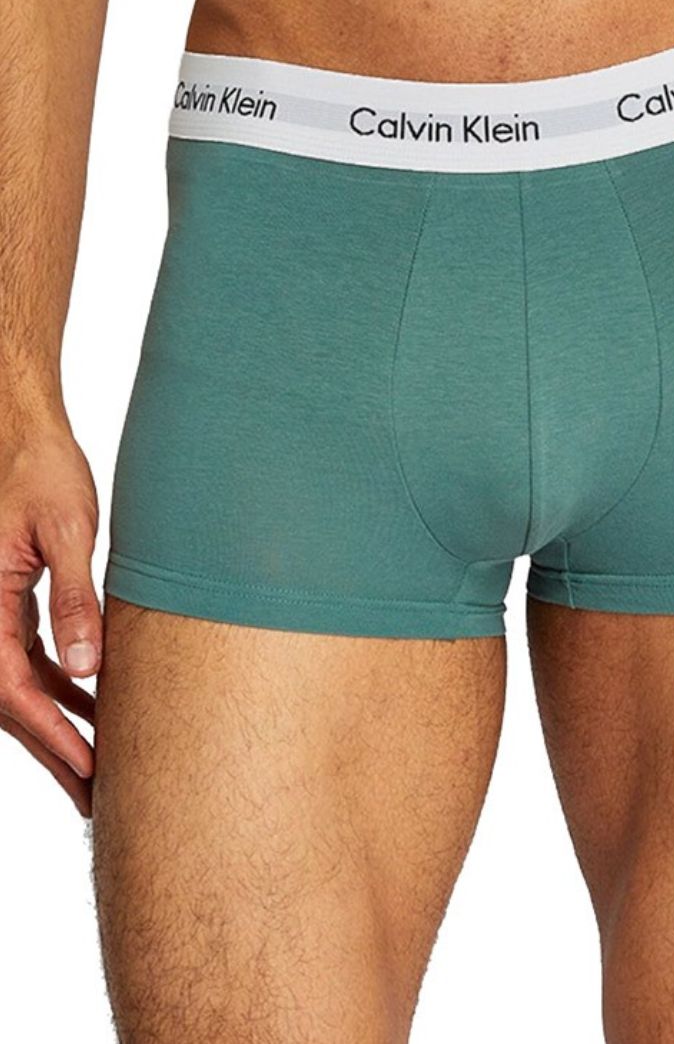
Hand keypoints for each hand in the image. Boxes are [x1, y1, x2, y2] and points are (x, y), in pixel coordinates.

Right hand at [0, 425, 100, 815]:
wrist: (20, 432)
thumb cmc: (41, 470)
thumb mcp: (66, 531)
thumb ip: (75, 598)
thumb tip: (87, 667)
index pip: (17, 690)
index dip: (54, 736)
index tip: (90, 772)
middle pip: (15, 704)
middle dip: (56, 753)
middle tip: (98, 800)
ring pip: (22, 688)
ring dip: (59, 727)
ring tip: (102, 770)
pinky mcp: (11, 602)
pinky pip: (31, 660)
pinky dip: (61, 689)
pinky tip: (96, 706)